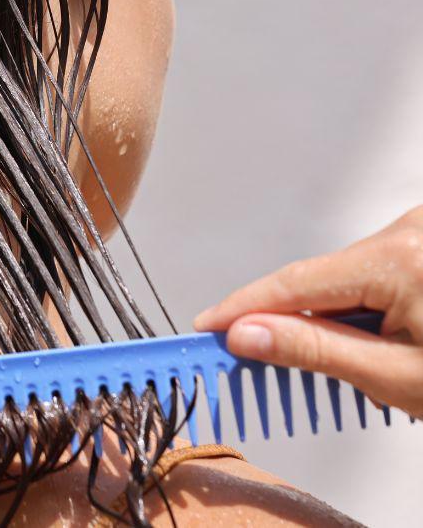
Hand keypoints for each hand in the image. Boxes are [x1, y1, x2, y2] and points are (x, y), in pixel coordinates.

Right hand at [194, 207, 422, 417]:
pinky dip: (362, 314)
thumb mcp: (397, 375)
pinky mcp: (421, 249)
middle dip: (297, 327)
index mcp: (399, 258)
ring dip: (334, 326)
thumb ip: (316, 349)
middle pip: (319, 282)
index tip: (207, 329)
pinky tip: (378, 349)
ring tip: (358, 375)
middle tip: (254, 361)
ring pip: (343, 282)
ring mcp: (417, 238)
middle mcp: (408, 233)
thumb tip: (248, 334)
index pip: (294, 283)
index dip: (243, 309)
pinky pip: (370, 279)